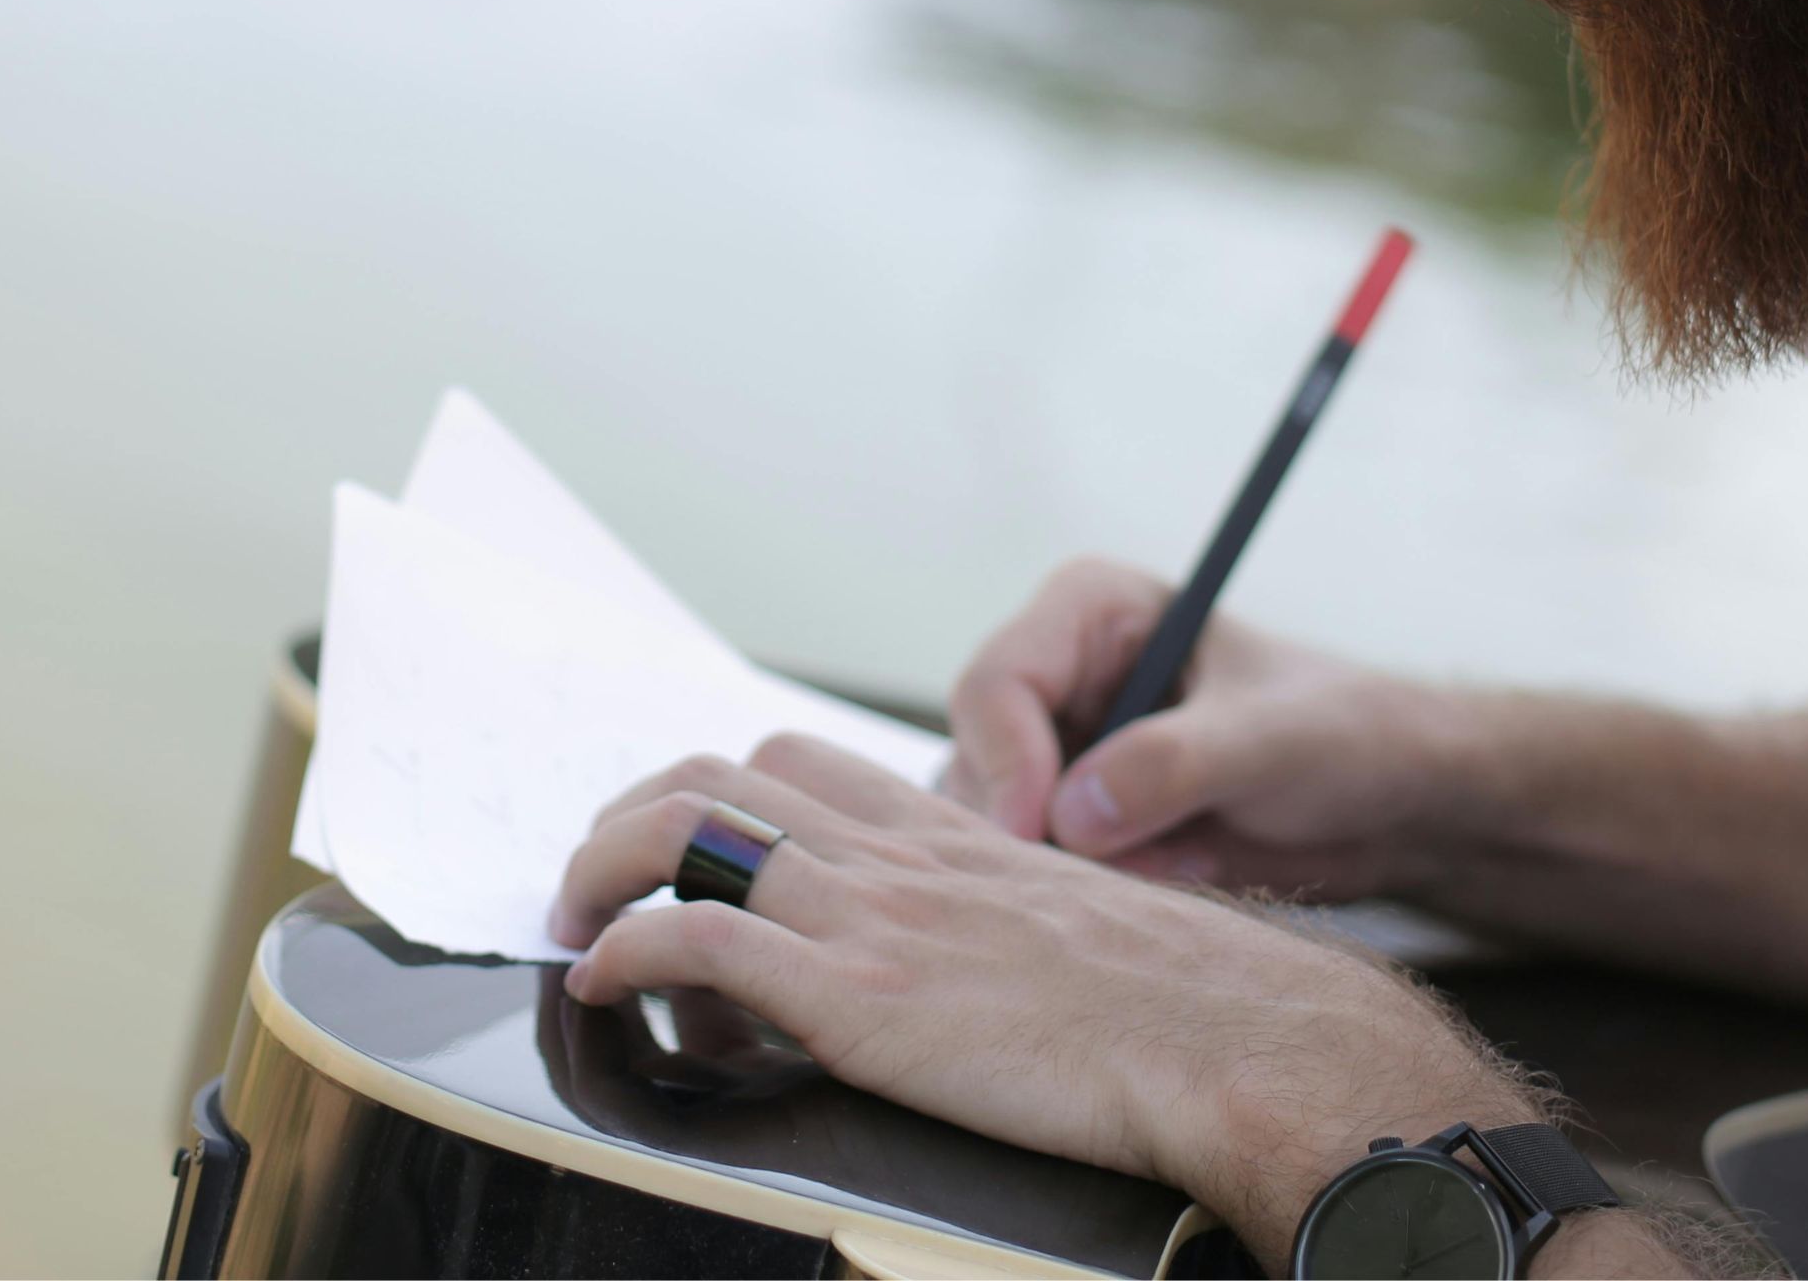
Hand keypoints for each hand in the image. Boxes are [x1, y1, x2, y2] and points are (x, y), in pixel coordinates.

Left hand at [549, 731, 1531, 1260]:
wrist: (1234, 1043)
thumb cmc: (1183, 1012)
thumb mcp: (1076, 933)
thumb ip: (1000, 924)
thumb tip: (959, 967)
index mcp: (954, 837)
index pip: (800, 764)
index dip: (717, 794)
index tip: (678, 845)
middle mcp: (902, 857)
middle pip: (723, 777)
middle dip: (634, 817)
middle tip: (596, 879)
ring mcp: (875, 917)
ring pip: (688, 833)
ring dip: (600, 871)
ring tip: (573, 923)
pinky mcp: (857, 994)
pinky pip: (696, 937)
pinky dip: (623, 949)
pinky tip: (602, 983)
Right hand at [943, 557, 1458, 898]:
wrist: (1393, 803)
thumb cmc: (1346, 734)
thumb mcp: (1271, 740)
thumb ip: (1173, 764)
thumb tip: (1071, 814)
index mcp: (1090, 613)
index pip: (995, 684)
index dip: (1007, 762)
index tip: (1040, 835)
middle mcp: (1059, 680)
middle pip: (976, 763)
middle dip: (1035, 829)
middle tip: (1122, 868)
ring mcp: (1061, 757)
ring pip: (995, 828)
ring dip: (1067, 870)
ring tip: (1174, 863)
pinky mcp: (1078, 826)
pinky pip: (1036, 874)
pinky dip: (1089, 895)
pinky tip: (1173, 879)